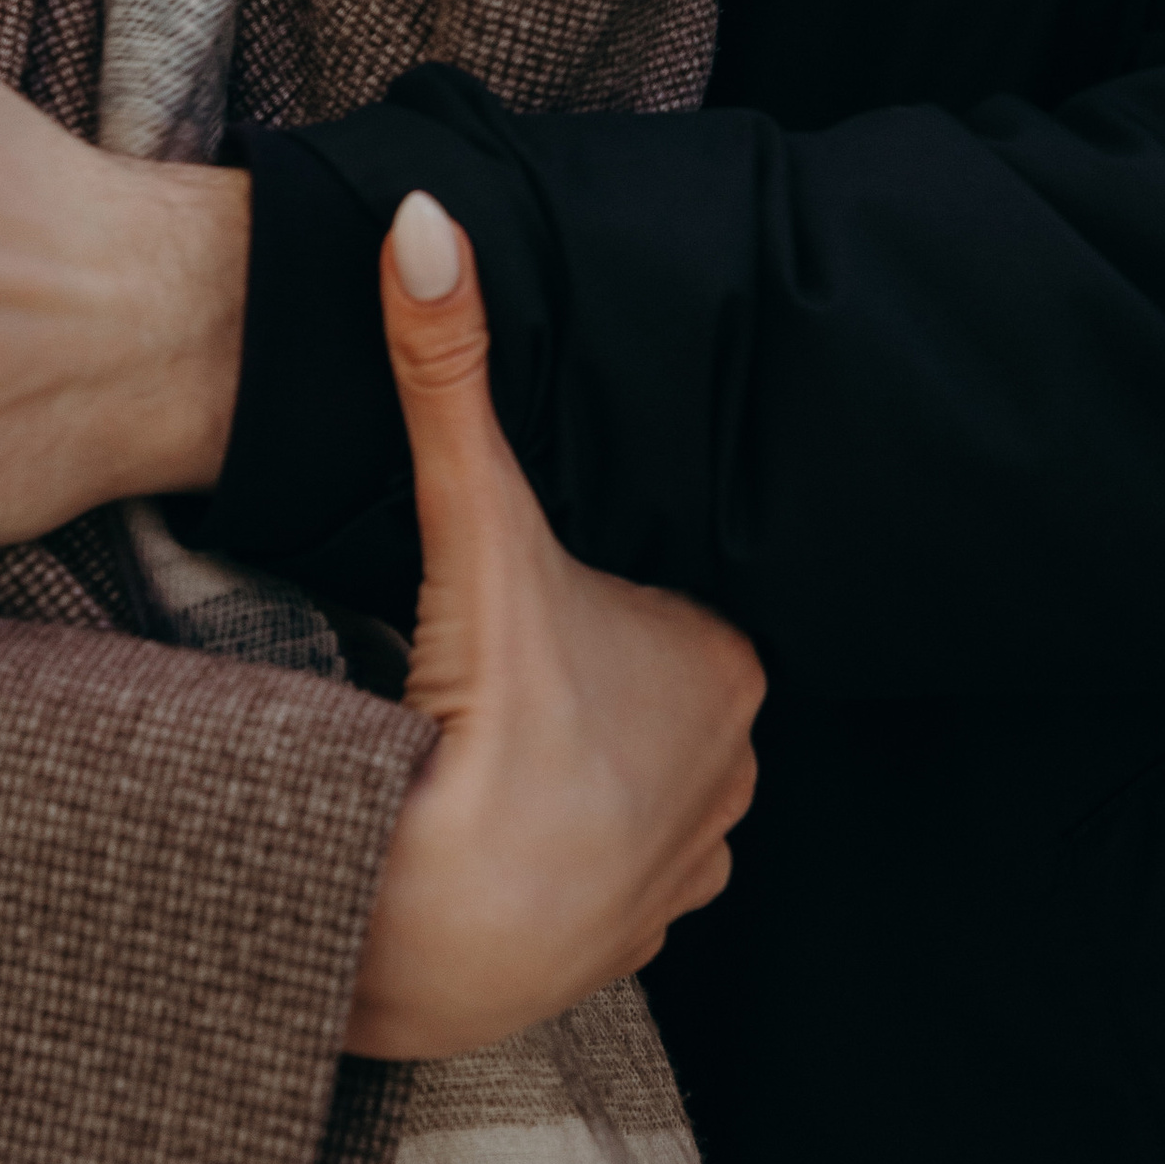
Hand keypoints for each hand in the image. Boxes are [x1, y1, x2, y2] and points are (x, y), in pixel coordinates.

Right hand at [346, 193, 759, 1061]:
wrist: (434, 928)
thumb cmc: (481, 720)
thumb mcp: (471, 525)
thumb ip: (447, 373)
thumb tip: (426, 218)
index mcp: (731, 665)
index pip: (666, 588)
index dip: (585, 579)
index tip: (524, 582)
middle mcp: (739, 773)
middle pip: (648, 678)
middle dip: (580, 667)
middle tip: (493, 656)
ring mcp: (689, 869)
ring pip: (632, 771)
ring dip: (570, 757)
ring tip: (487, 738)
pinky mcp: (633, 946)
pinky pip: (606, 867)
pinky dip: (558, 846)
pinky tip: (497, 815)